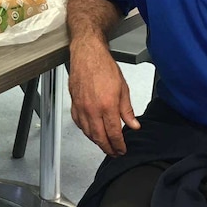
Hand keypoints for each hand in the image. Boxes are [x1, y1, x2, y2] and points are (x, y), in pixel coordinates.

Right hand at [68, 40, 139, 155]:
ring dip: (96, 141)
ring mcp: (81, 107)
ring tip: (104, 144)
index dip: (118, 145)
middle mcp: (92, 109)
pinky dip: (85, 131)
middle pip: (99, 137)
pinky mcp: (73, 104)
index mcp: (107, 106)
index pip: (113, 133)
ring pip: (87, 132)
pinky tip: (90, 131)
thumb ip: (127, 110)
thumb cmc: (104, 67)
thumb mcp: (123, 88)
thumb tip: (133, 124)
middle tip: (114, 152)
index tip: (122, 149)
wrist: (87, 55)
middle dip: (108, 148)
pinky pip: (78, 123)